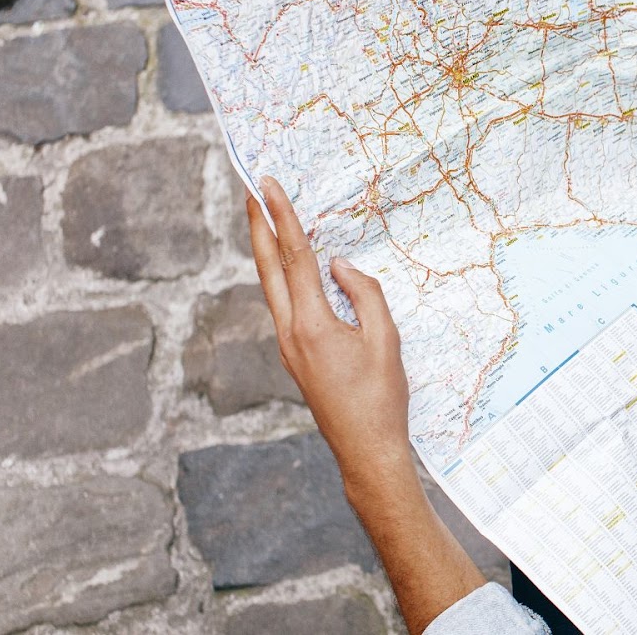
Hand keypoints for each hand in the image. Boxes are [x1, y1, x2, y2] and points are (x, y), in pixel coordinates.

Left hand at [248, 176, 413, 494]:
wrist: (365, 449)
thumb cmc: (382, 398)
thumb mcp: (386, 340)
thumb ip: (365, 295)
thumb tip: (339, 266)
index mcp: (313, 325)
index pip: (295, 258)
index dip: (283, 218)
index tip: (269, 186)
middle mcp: (290, 333)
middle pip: (267, 268)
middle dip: (258, 226)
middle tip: (250, 190)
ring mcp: (288, 346)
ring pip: (271, 287)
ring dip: (267, 250)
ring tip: (266, 219)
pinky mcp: (294, 356)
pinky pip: (285, 305)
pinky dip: (283, 277)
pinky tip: (290, 267)